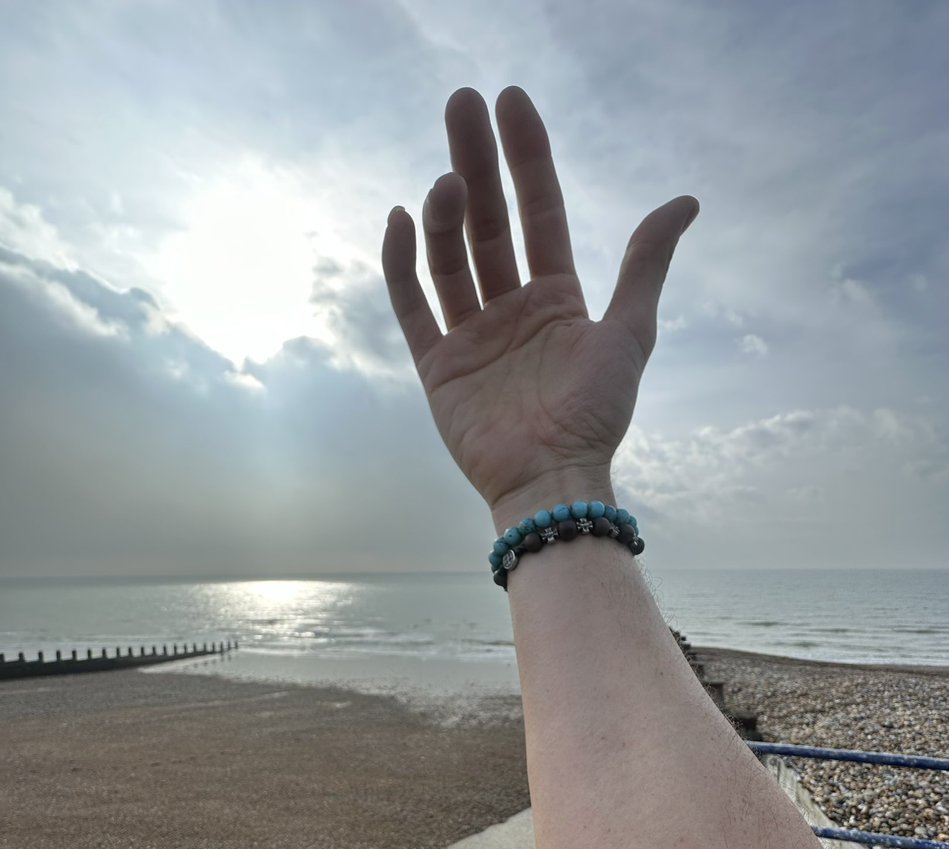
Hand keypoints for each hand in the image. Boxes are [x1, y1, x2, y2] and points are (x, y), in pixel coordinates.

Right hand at [382, 86, 697, 531]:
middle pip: (489, 221)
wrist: (552, 478)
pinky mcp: (438, 365)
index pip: (540, 210)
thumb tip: (686, 200)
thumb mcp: (629, 333)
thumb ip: (646, 265)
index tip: (510, 101)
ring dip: (447, 213)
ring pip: (452, 256)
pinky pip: (413, 305)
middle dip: (477, 162)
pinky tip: (402, 218)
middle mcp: (512, 308)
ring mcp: (473, 334)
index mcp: (557, 297)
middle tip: (461, 103)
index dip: (527, 156)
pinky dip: (403, 263)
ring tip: (447, 180)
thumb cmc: (596, 415)